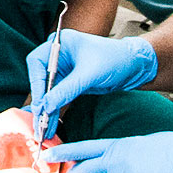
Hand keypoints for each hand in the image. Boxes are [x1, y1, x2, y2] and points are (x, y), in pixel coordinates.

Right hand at [28, 31, 157, 138]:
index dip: (36, 84)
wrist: (136, 66)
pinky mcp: (72, 82)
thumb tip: (46, 106)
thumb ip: (66, 90)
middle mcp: (59, 56)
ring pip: (49, 92)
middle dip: (40, 101)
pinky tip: (52, 124)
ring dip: (47, 110)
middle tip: (38, 121)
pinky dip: (56, 110)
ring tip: (44, 129)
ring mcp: (65, 70)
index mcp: (60, 43)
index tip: (40, 104)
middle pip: (40, 79)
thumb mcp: (89, 75)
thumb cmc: (115, 59)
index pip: (37, 63)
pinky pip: (59, 98)